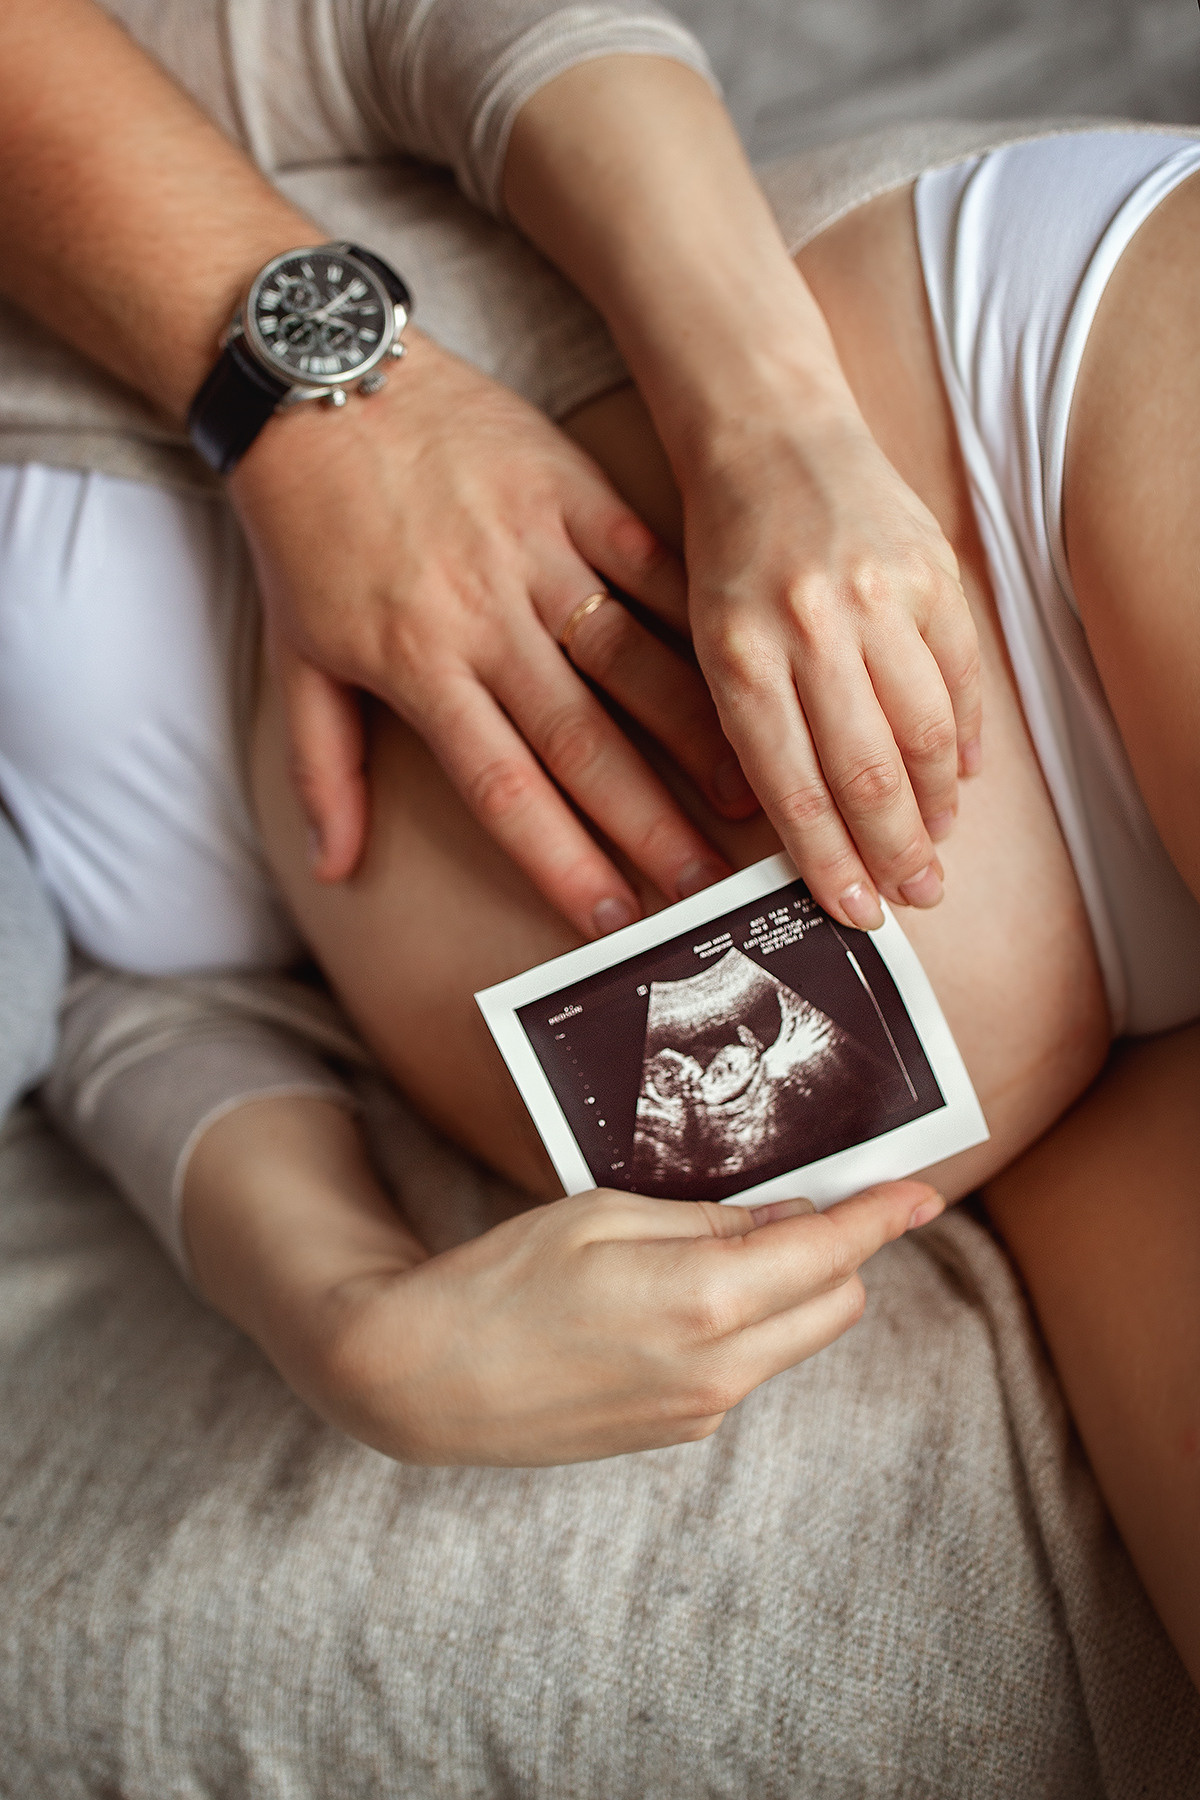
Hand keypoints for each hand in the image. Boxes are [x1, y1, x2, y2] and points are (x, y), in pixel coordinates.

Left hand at [229, 331, 754, 938]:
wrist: (319, 380)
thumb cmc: (306, 528)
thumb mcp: (295, 655)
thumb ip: (322, 768)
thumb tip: (335, 869)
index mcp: (419, 665)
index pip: (504, 785)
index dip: (562, 859)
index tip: (610, 922)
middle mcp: (485, 617)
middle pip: (582, 740)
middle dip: (649, 823)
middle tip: (706, 889)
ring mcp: (537, 549)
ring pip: (633, 658)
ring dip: (698, 734)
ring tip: (754, 796)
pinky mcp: (571, 489)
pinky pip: (649, 562)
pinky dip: (698, 619)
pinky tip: (754, 667)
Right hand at [300, 1178, 944, 1465]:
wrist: (425, 1381)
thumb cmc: (503, 1279)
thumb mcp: (604, 1213)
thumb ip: (709, 1218)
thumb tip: (785, 1219)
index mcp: (702, 1298)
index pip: (829, 1253)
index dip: (882, 1217)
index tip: (922, 1190)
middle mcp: (718, 1368)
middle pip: (835, 1305)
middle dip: (838, 1251)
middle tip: (801, 1201)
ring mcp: (700, 1411)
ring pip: (794, 1340)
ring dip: (793, 1289)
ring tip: (729, 1243)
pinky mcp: (678, 1432)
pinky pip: (746, 1368)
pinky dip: (746, 1325)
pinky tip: (682, 1295)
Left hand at [683, 403, 980, 929]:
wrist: (770, 435)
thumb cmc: (729, 554)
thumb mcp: (706, 644)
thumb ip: (751, 732)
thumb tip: (808, 834)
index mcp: (738, 657)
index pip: (794, 790)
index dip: (831, 863)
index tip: (855, 911)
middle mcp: (811, 629)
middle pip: (869, 774)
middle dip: (896, 851)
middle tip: (915, 895)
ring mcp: (879, 597)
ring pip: (925, 733)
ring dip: (938, 804)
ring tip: (938, 844)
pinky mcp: (931, 571)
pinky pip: (961, 675)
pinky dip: (966, 735)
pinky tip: (962, 775)